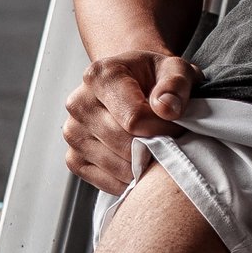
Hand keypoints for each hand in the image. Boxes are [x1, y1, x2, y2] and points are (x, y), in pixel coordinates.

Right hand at [63, 50, 200, 192]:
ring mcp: (73, 133)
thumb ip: (176, 85)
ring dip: (144, 165)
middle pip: (125, 146)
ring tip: (152, 146)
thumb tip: (166, 109)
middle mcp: (79, 103)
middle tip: (168, 139)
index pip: (135, 119)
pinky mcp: (74, 158)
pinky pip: (108, 183)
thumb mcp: (175, 70)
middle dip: (154, 148)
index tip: (178, 127)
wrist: (135, 85)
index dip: (164, 130)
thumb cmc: (155, 78)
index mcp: (100, 76)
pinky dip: (130, 180)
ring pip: (119, 168)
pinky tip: (138, 160)